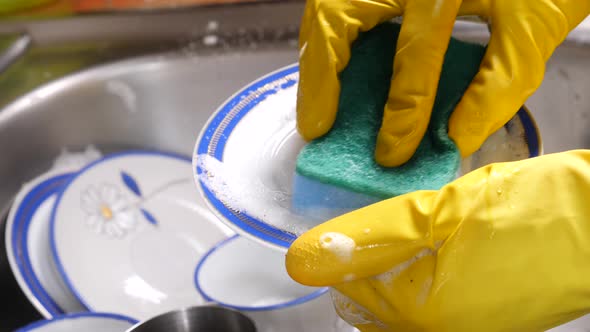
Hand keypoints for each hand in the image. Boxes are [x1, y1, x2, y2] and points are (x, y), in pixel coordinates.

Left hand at [286, 150, 589, 330]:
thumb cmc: (536, 210)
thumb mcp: (441, 212)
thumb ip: (371, 237)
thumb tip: (304, 257)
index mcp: (421, 313)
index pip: (348, 285)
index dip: (346, 246)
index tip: (356, 220)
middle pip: (370, 301)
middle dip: (369, 259)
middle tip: (391, 222)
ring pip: (398, 305)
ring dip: (394, 268)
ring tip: (417, 231)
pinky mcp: (483, 324)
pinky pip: (430, 308)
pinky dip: (420, 279)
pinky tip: (438, 249)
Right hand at [297, 0, 588, 165]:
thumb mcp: (531, 28)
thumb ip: (500, 82)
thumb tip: (455, 138)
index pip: (415, 48)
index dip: (402, 106)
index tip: (392, 152)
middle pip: (337, 15)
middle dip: (321, 77)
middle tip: (316, 128)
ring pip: (327, 10)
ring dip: (316, 64)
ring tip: (316, 111)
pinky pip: (339, 10)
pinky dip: (328, 46)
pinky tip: (330, 79)